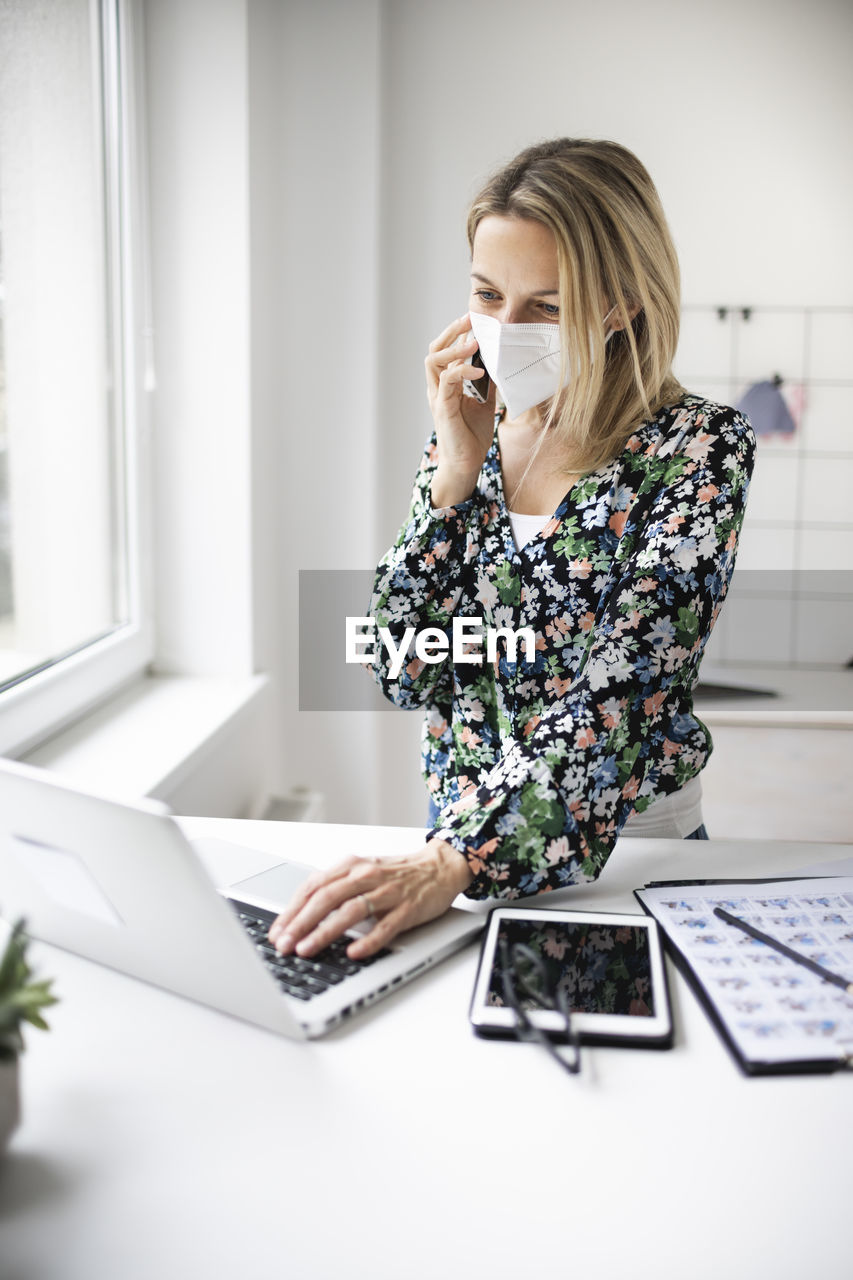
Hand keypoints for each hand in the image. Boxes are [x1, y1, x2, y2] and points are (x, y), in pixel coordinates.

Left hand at [267, 838, 473, 959]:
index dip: (292, 910)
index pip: (314, 886)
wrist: (440, 866)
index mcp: (351, 865)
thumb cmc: (397, 873)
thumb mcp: (362, 872)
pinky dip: (368, 940)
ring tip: (307, 949)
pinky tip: (354, 952)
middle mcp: (367, 875)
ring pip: (351, 911)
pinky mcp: (408, 908)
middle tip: (284, 944)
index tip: (276, 931)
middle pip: (327, 898)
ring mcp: (388, 892)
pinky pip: (385, 926)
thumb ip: (335, 888)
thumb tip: (299, 915)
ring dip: (325, 931)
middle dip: (301, 923)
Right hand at [425, 314, 495, 507]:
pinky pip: (447, 382)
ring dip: (454, 348)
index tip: (474, 319)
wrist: (466, 463)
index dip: (457, 333)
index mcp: (446, 384)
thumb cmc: (472, 435)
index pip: (446, 351)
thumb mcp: (485, 402)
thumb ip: (486, 382)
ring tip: (474, 342)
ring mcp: (438, 397)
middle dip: (452, 332)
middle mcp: (438, 387)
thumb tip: (497, 361)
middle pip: (435, 350)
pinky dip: (462, 372)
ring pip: (434, 361)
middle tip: (469, 320)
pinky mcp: (443, 408)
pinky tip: (478, 371)